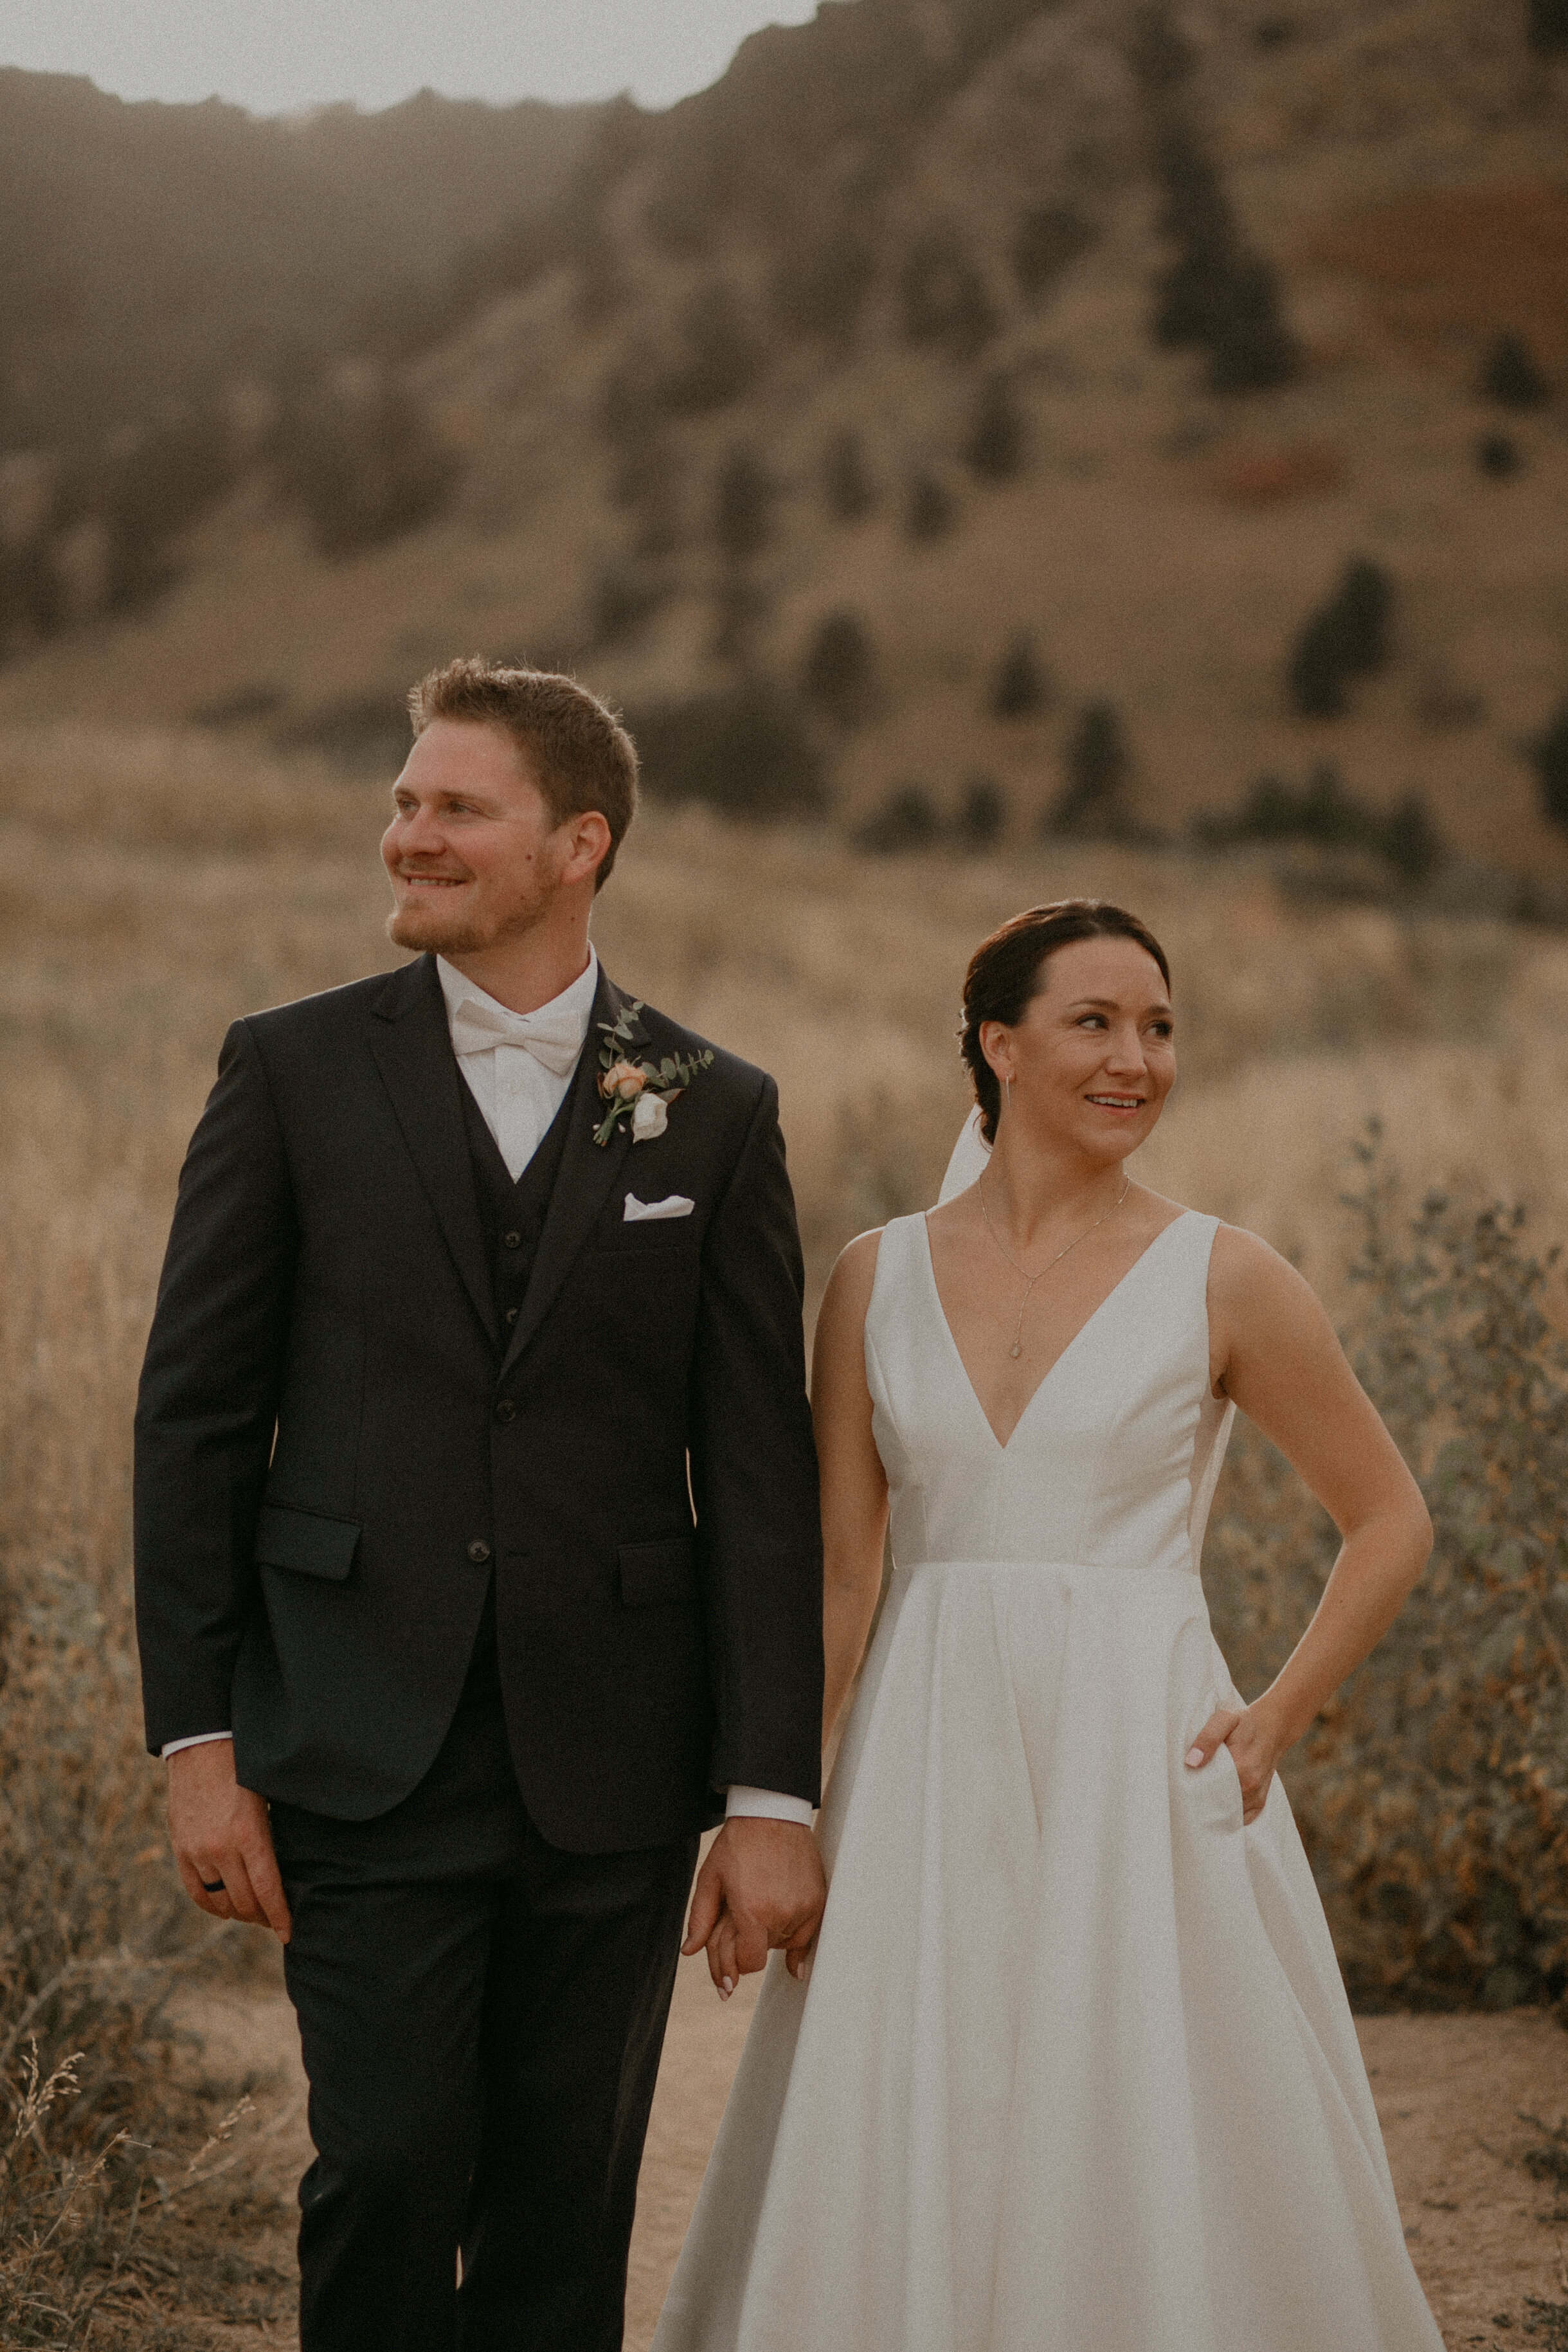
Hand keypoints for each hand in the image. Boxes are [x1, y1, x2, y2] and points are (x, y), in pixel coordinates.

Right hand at [167, 1741, 291, 1941]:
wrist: (203, 1745)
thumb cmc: (246, 1768)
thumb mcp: (267, 1801)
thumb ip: (271, 1837)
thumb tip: (284, 1871)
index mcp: (249, 1835)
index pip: (268, 1891)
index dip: (280, 1916)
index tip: (289, 1932)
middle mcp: (221, 1849)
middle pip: (245, 1901)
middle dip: (263, 1916)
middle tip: (274, 1920)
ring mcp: (197, 1851)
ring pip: (221, 1901)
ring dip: (239, 1913)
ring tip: (253, 1914)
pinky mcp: (181, 1849)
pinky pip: (196, 1890)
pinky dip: (211, 1905)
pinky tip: (224, 1908)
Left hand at [681, 1818, 825, 1997]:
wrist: (771, 1814)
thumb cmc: (737, 1844)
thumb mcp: (710, 1879)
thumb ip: (700, 1920)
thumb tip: (689, 1952)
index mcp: (753, 1912)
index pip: (749, 1962)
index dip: (735, 1969)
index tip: (727, 1978)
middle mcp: (782, 1914)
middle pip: (763, 1953)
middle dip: (746, 1949)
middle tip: (735, 1942)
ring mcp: (804, 1907)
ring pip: (783, 1944)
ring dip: (768, 1938)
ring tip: (757, 1911)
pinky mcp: (818, 1900)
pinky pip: (806, 1935)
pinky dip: (794, 1939)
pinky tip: (794, 1963)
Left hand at [1184, 1702, 1281, 1825]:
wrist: (1274, 1727)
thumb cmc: (1245, 1722)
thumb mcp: (1224, 1719)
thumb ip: (1208, 1738)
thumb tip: (1191, 1762)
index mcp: (1241, 1768)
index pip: (1208, 1792)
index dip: (1192, 1793)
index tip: (1181, 1790)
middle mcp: (1251, 1786)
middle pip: (1217, 1806)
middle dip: (1201, 1804)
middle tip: (1187, 1795)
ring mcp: (1256, 1796)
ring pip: (1229, 1814)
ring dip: (1215, 1810)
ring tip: (1200, 1800)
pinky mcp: (1260, 1801)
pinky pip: (1241, 1818)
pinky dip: (1229, 1815)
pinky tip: (1218, 1806)